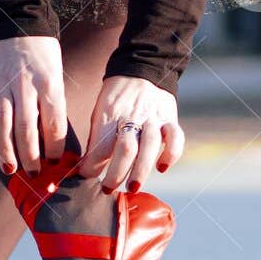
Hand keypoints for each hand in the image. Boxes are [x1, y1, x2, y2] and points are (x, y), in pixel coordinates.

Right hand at [0, 37, 67, 174]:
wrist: (21, 23)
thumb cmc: (44, 56)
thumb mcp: (58, 77)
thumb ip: (53, 105)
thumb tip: (54, 141)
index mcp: (48, 84)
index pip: (53, 123)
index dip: (55, 147)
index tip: (57, 163)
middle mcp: (24, 85)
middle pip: (27, 128)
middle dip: (31, 155)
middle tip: (34, 174)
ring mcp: (1, 83)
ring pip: (1, 122)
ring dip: (4, 149)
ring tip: (9, 168)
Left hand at [78, 75, 184, 192]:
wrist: (143, 69)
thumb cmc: (117, 97)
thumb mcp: (100, 111)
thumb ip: (98, 138)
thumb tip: (86, 168)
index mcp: (110, 115)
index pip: (100, 145)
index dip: (91, 165)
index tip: (85, 178)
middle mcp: (132, 117)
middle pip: (126, 148)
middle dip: (116, 173)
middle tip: (107, 190)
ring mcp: (153, 118)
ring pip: (150, 146)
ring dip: (141, 170)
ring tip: (132, 187)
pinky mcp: (170, 118)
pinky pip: (175, 138)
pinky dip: (170, 155)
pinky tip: (162, 168)